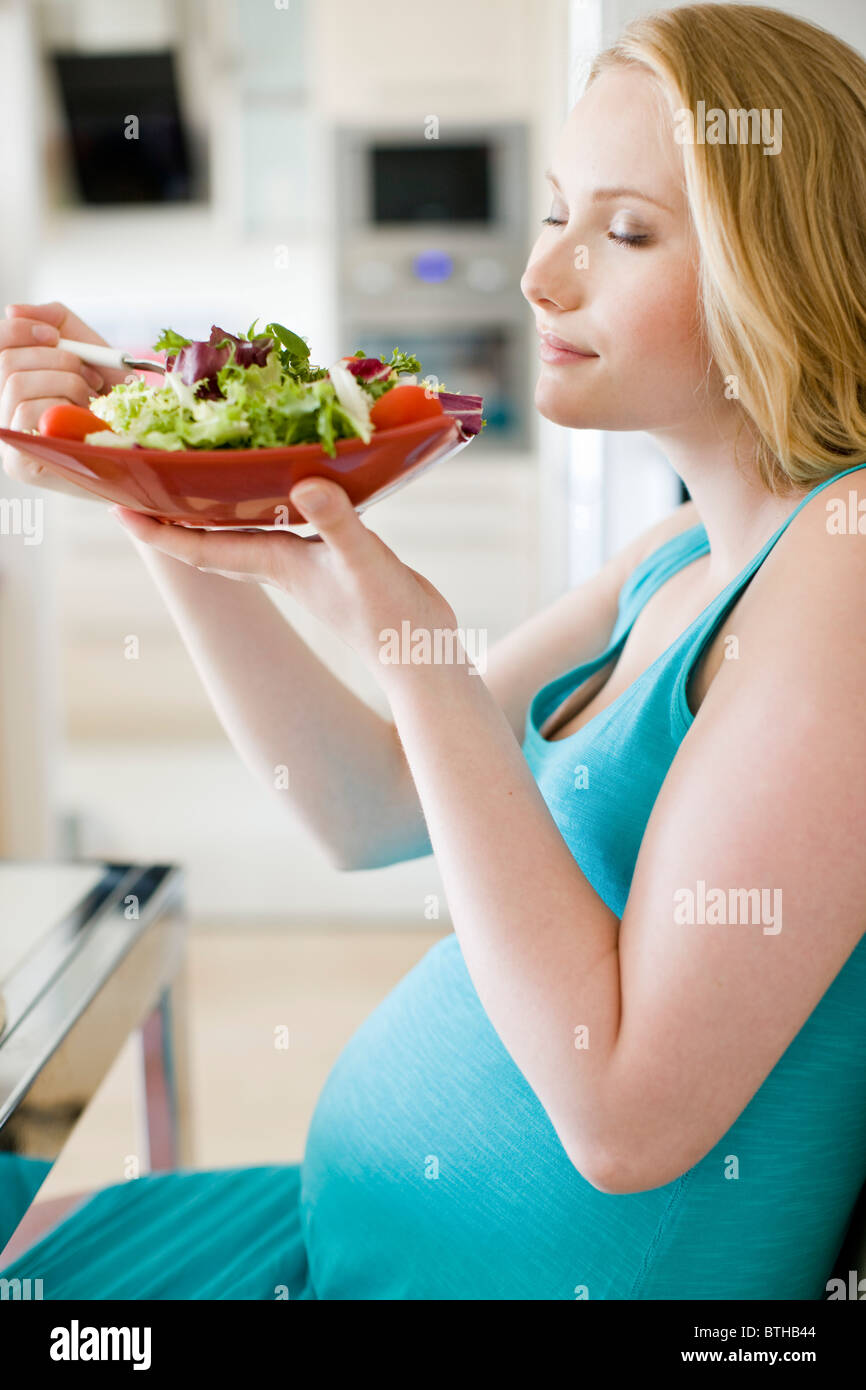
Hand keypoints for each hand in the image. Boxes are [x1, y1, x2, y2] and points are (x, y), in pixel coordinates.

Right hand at [0, 301, 128, 498]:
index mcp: (9, 379)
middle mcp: (1, 407)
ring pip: (17, 385)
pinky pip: (28, 413)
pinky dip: (64, 407)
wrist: (139, 438)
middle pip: (6, 362)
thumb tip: (14, 309)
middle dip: (57, 360)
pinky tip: (82, 419)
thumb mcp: (86, 347)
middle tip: (88, 377)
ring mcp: (7, 437)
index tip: (55, 335)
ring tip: (89, 399)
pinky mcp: (18, 462)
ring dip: (67, 384)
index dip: (20, 330)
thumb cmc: (109, 395)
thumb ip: (54, 320)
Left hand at [112, 478, 460, 680]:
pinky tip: (280, 483)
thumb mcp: (364, 561)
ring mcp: (305, 563)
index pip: (200, 547)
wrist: (420, 654)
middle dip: (172, 514)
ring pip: (244, 529)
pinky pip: (284, 523)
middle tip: (139, 480)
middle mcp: (281, 563)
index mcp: (277, 563)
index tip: (115, 509)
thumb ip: (337, 521)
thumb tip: (305, 484)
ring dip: (214, 507)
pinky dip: (269, 503)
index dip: (157, 531)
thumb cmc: (389, 617)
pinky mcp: (332, 557)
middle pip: (210, 537)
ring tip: (191, 473)